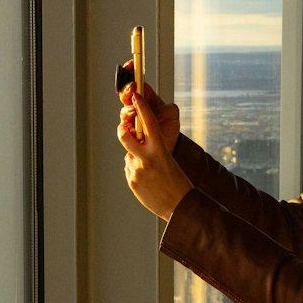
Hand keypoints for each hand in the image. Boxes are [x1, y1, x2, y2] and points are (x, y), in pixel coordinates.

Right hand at [118, 64, 179, 150]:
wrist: (169, 145)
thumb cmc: (168, 126)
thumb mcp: (172, 113)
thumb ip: (167, 107)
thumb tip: (162, 106)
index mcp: (144, 98)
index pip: (135, 82)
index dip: (131, 72)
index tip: (131, 65)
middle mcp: (134, 108)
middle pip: (125, 95)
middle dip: (126, 90)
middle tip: (132, 88)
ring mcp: (131, 122)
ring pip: (123, 113)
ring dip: (127, 110)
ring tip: (133, 111)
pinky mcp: (129, 135)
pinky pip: (123, 131)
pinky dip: (125, 129)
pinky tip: (131, 129)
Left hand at [118, 89, 193, 221]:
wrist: (180, 206)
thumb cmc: (178, 181)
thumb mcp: (168, 160)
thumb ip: (152, 150)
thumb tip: (136, 147)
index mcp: (160, 149)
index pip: (149, 123)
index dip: (142, 107)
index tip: (135, 96)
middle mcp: (146, 158)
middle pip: (124, 136)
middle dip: (122, 130)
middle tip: (124, 129)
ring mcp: (136, 170)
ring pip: (129, 156)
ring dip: (136, 159)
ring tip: (152, 172)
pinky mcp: (132, 181)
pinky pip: (130, 170)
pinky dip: (136, 172)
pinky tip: (149, 181)